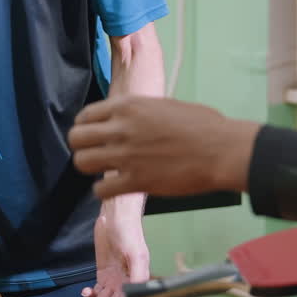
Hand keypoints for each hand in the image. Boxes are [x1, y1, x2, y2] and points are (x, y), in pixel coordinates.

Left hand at [68, 96, 261, 198]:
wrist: (221, 149)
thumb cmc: (203, 125)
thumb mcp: (165, 105)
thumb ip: (140, 112)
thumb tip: (131, 120)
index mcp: (128, 105)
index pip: (85, 116)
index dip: (86, 127)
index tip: (94, 136)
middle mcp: (121, 128)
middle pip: (76, 138)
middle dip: (82, 147)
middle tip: (95, 154)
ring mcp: (126, 155)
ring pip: (82, 162)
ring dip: (90, 169)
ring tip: (104, 171)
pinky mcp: (135, 181)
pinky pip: (101, 189)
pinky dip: (104, 191)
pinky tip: (116, 187)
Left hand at [75, 208, 149, 296]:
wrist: (116, 216)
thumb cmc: (130, 231)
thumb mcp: (137, 254)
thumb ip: (138, 276)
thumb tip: (133, 295)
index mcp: (136, 281)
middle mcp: (126, 283)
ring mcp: (114, 279)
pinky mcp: (103, 273)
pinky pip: (97, 291)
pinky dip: (91, 295)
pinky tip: (86, 292)